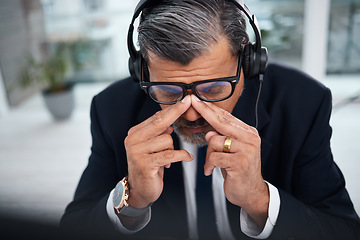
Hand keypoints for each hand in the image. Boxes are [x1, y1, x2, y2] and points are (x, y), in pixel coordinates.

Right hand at [124, 95, 192, 208]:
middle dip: (176, 112)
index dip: (171, 109)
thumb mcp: (152, 147)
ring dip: (173, 149)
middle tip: (188, 102)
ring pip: (167, 140)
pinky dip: (181, 156)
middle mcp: (132, 140)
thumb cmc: (149, 166)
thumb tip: (169, 121)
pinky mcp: (145, 164)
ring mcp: (137, 152)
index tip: (184, 99)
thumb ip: (157, 134)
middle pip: (160, 123)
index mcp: (134, 133)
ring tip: (166, 159)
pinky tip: (186, 158)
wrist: (139, 189)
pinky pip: (170, 154)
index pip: (155, 118)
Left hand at [190, 95, 268, 227]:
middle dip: (204, 112)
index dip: (211, 108)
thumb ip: (223, 138)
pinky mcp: (239, 163)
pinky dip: (209, 164)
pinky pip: (214, 157)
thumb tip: (209, 131)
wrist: (251, 192)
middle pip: (221, 122)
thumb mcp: (232, 150)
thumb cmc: (239, 169)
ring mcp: (246, 150)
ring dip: (209, 153)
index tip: (198, 100)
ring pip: (214, 141)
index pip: (226, 117)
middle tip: (193, 103)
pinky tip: (211, 170)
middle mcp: (250, 138)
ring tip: (213, 163)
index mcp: (249, 133)